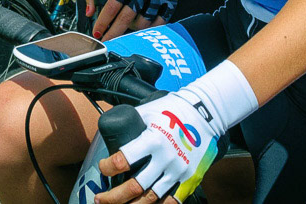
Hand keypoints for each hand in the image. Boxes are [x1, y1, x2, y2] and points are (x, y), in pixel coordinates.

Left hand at [94, 0, 182, 40]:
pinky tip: (142, 30)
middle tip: (108, 42)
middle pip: (127, 17)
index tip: (97, 32)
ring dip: (133, 30)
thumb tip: (90, 13)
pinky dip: (150, 29)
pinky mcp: (170, 1)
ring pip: (143, 22)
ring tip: (126, 30)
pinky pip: (159, 22)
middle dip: (115, 32)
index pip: (112, 5)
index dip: (103, 21)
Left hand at [97, 93, 219, 203]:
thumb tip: (109, 131)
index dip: (107, 168)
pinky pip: (172, 201)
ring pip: (152, 198)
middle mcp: (166, 159)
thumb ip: (130, 123)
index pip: (123, 160)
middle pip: (135, 187)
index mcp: (153, 140)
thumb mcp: (147, 112)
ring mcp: (179, 171)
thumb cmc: (172, 110)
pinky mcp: (190, 179)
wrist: (204, 115)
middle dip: (113, 197)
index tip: (103, 168)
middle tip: (100, 199)